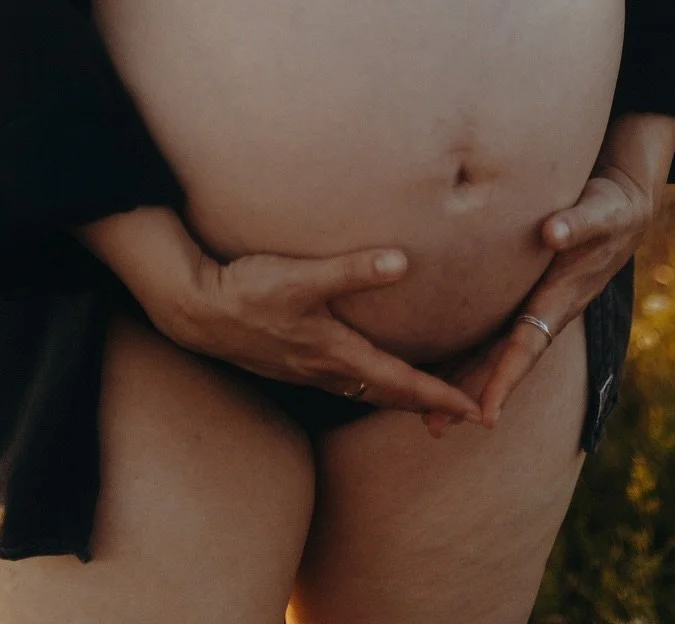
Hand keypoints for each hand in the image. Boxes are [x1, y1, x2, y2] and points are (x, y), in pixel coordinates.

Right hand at [166, 244, 484, 423]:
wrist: (198, 310)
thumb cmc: (248, 291)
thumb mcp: (301, 277)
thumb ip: (351, 270)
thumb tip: (402, 262)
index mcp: (336, 353)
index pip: (401, 383)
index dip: (440, 396)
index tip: (477, 411)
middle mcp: (325, 370)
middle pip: (388, 396)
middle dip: (427, 405)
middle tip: (464, 412)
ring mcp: (307, 369)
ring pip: (365, 392)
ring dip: (398, 397)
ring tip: (426, 397)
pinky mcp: (293, 361)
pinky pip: (344, 383)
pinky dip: (370, 385)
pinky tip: (368, 372)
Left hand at [421, 113, 674, 438]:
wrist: (624, 208)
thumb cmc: (611, 209)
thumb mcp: (601, 212)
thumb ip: (579, 223)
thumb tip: (552, 232)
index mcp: (561, 298)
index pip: (528, 347)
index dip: (506, 380)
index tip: (486, 416)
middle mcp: (546, 311)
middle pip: (502, 362)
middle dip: (471, 395)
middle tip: (434, 427)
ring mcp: (535, 307)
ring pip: (493, 352)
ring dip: (463, 382)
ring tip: (427, 415)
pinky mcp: (523, 294)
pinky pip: (492, 330)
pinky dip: (466, 351)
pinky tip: (436, 363)